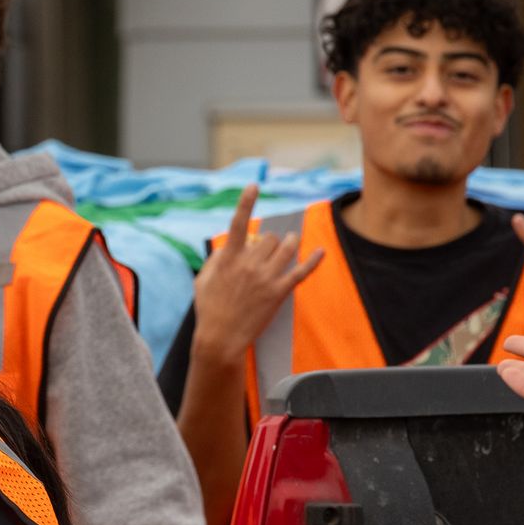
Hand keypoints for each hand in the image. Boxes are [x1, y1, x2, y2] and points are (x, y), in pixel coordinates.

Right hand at [189, 185, 322, 365]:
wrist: (220, 339)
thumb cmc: (209, 310)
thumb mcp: (202, 280)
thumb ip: (215, 259)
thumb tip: (228, 246)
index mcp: (228, 259)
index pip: (239, 224)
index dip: (246, 202)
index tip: (254, 185)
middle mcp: (248, 264)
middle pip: (268, 238)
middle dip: (269, 241)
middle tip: (267, 249)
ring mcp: (265, 278)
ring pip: (286, 248)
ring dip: (290, 243)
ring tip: (291, 242)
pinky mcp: (278, 292)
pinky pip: (300, 271)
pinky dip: (313, 260)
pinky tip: (321, 251)